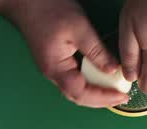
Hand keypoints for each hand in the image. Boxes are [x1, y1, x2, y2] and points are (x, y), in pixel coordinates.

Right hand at [0, 0, 129, 107]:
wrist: (25, 1)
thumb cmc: (49, 10)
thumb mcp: (79, 28)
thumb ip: (96, 51)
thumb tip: (113, 70)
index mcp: (56, 68)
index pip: (81, 93)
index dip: (102, 98)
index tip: (121, 96)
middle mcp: (52, 73)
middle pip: (77, 96)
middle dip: (100, 100)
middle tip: (121, 97)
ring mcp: (52, 68)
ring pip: (75, 89)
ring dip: (95, 93)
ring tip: (114, 90)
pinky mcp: (54, 61)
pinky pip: (73, 79)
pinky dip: (88, 82)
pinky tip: (100, 78)